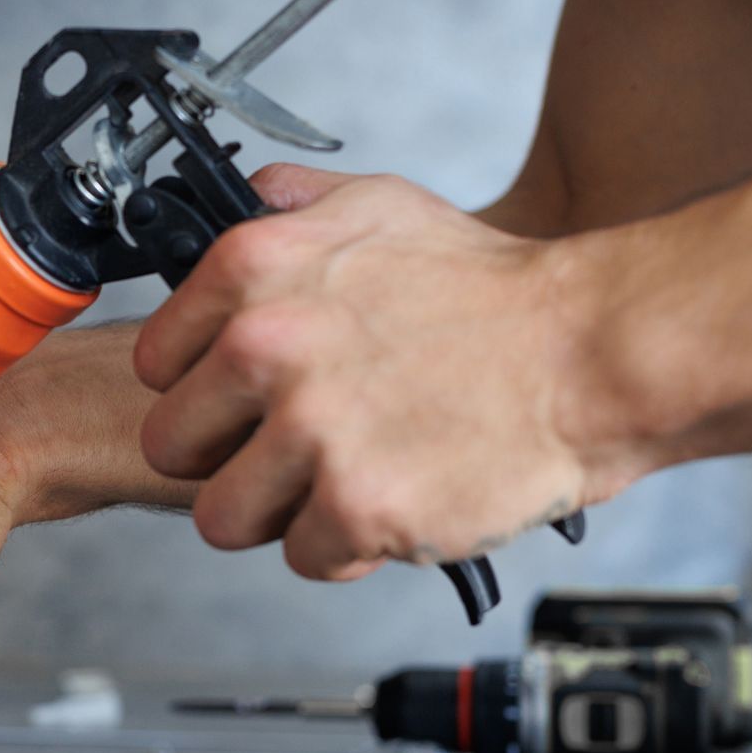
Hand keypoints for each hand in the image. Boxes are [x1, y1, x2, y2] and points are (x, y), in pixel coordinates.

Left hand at [134, 164, 618, 581]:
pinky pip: (302, 557)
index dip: (203, 392)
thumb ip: (293, 203)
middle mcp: (265, 346)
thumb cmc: (493, 289)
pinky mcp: (355, 506)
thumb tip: (244, 195)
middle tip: (294, 454)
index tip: (248, 402)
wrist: (594, 351)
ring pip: (223, 517)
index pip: (156, 366)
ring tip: (344, 480)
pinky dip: (347, 546)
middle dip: (227, 460)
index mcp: (252, 271)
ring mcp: (308, 430)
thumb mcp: (380, 205)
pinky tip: (393, 501)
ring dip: (281, 513)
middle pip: (173, 447)